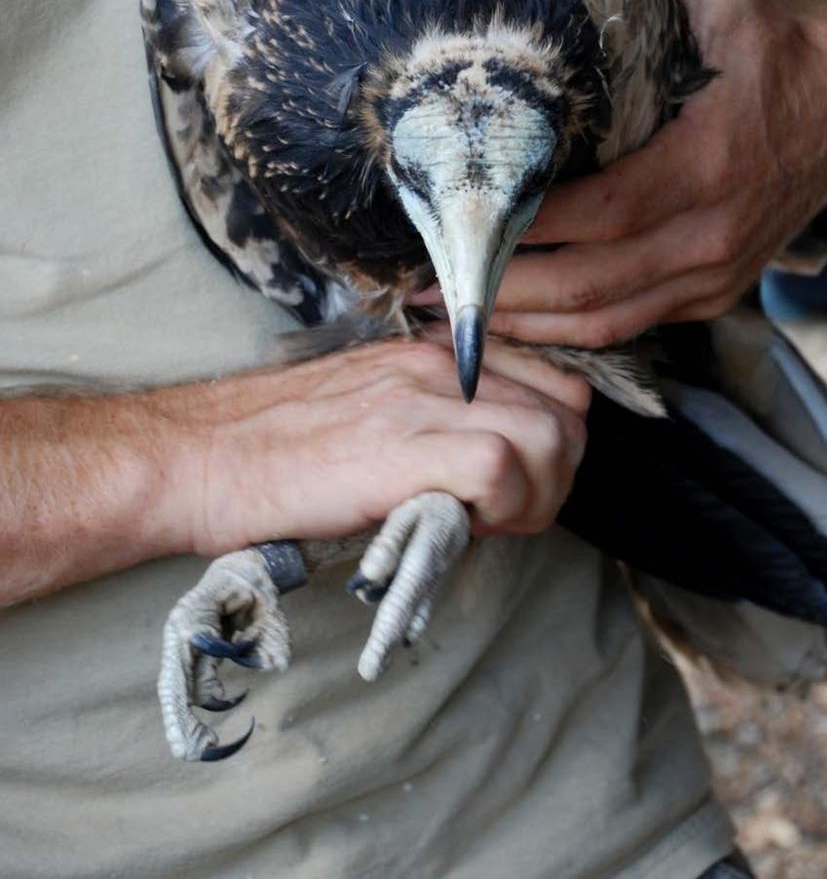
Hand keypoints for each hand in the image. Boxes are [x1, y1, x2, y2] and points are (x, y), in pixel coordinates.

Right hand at [176, 336, 589, 554]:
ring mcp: (425, 399)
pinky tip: (462, 525)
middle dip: (559, 477)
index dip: (554, 444)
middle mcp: (442, 364)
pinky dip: (503, 507)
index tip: (514, 485)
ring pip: (552, 437)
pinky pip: (503, 467)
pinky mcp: (404, 445)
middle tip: (507, 513)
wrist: (203, 457)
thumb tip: (500, 465)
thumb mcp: (377, 410)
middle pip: (570, 414)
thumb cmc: (280, 447)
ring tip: (485, 522)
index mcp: (439, 354)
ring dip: (538, 497)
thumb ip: (441, 420)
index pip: (557, 383)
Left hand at [471, 0, 826, 345]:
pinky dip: (571, 331)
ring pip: (606, 318)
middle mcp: (712, 234)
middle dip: (503, 290)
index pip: (600, 212)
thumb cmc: (772, 45)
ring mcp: (715, 272)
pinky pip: (633, 324)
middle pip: (588, 283)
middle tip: (430, 281)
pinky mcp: (715, 291)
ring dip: (527, 325)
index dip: (528, 226)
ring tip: (455, 311)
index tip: (460, 220)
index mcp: (709, 165)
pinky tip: (520, 320)